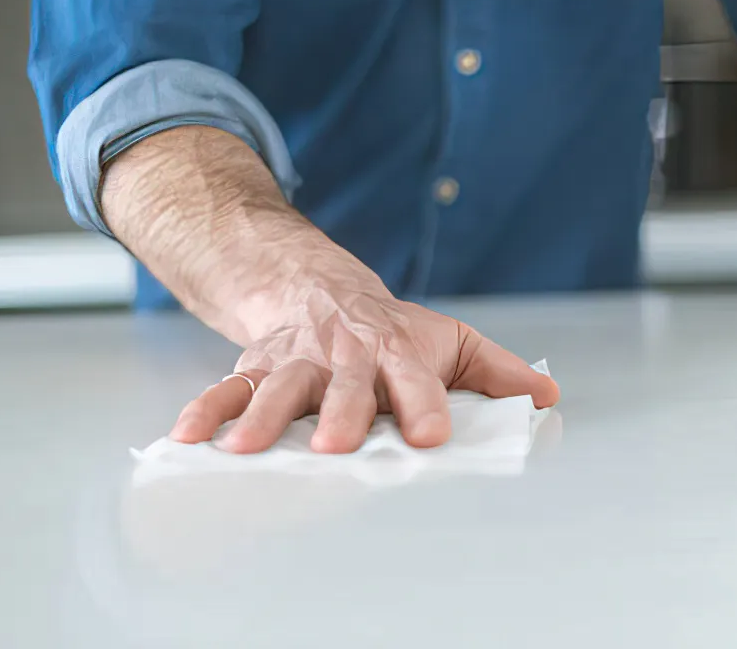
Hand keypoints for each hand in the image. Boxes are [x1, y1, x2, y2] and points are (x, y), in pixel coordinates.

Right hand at [168, 265, 559, 453]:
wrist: (321, 288)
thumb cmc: (393, 329)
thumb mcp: (449, 339)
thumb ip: (496, 370)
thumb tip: (548, 395)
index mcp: (396, 351)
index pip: (414, 380)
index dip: (424, 404)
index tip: (432, 435)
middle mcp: (343, 356)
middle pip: (342, 386)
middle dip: (339, 412)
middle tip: (333, 444)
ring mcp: (295, 360)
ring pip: (277, 387)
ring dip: (260, 416)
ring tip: (245, 448)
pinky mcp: (255, 366)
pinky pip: (226, 386)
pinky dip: (206, 409)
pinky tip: (187, 437)